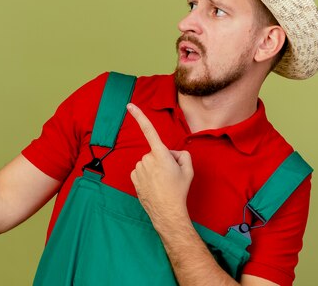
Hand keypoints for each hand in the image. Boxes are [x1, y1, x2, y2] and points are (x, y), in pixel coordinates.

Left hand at [127, 103, 193, 223]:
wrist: (167, 212)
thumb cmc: (179, 190)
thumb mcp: (188, 169)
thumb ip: (182, 155)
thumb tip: (173, 154)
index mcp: (161, 154)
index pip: (149, 130)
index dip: (139, 116)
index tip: (129, 106)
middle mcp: (147, 158)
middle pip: (156, 152)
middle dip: (163, 159)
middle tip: (171, 174)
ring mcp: (138, 168)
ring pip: (148, 162)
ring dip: (155, 168)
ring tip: (163, 182)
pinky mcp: (134, 177)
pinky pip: (141, 170)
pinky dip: (147, 175)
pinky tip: (154, 185)